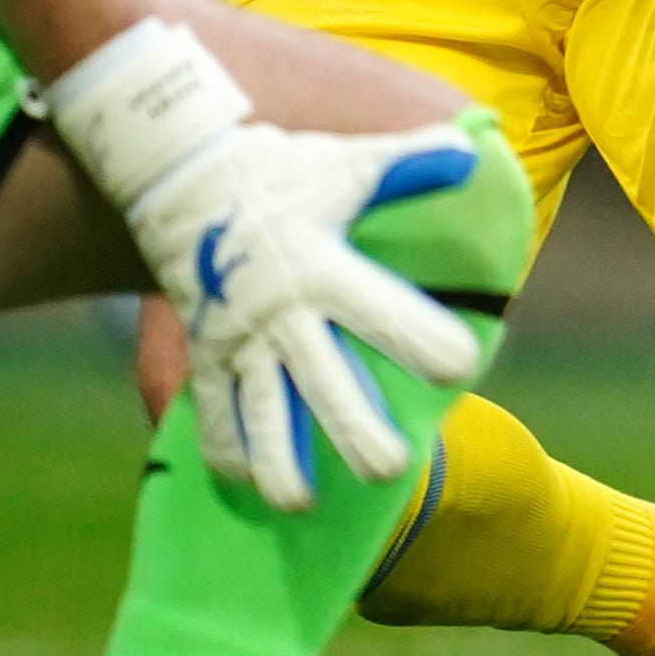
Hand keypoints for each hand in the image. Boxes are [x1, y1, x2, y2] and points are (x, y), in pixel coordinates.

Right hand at [43, 20, 490, 511]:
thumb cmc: (280, 172)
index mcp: (324, 270)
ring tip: (301, 505)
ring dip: (278, 462)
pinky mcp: (205, 351)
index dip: (423, 340)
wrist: (179, 171)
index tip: (463, 369)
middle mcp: (281, 314)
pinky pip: (210, 409)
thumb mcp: (348, 164)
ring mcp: (238, 339)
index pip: (382, 312)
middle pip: (321, 384)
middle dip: (354, 430)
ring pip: (260, 413)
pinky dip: (225, 448)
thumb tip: (475, 150)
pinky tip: (242, 483)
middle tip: (388, 470)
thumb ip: (410, 164)